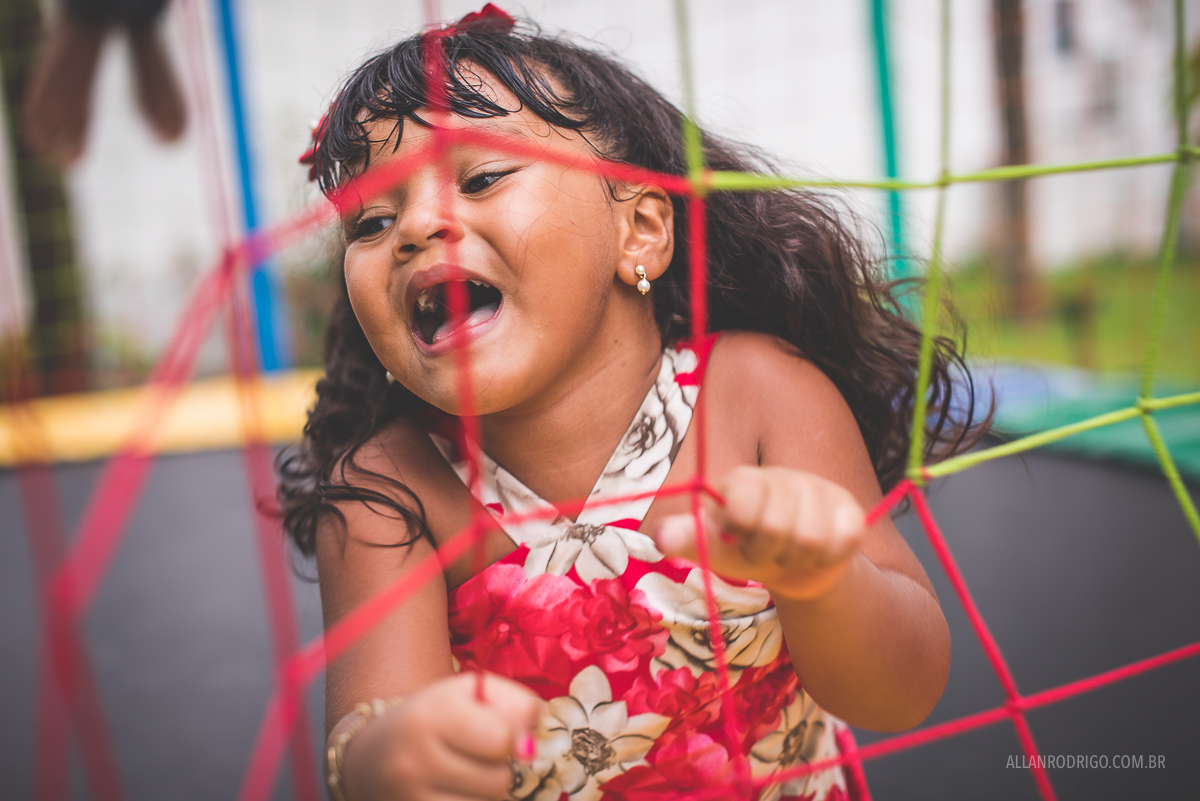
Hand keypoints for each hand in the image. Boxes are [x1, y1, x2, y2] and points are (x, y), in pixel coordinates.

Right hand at [345, 672, 541, 800]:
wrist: (370, 758)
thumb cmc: (433, 718)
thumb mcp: (469, 693)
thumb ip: (512, 705)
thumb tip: (530, 747)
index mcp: (430, 714)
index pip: (501, 738)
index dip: (511, 735)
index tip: (498, 730)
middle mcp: (414, 760)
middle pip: (498, 780)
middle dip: (499, 767)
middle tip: (476, 754)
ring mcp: (410, 798)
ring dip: (486, 792)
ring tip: (461, 774)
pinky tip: (452, 792)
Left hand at [656, 465, 865, 600]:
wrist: (793, 567)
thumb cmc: (746, 549)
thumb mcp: (715, 547)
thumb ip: (688, 539)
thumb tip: (660, 537)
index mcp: (744, 481)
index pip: (742, 503)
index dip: (741, 532)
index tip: (739, 537)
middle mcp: (783, 478)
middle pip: (776, 528)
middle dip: (768, 553)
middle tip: (766, 550)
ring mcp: (820, 491)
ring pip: (810, 540)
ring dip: (796, 559)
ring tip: (789, 551)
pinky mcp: (851, 511)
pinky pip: (844, 543)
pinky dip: (828, 558)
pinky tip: (819, 551)